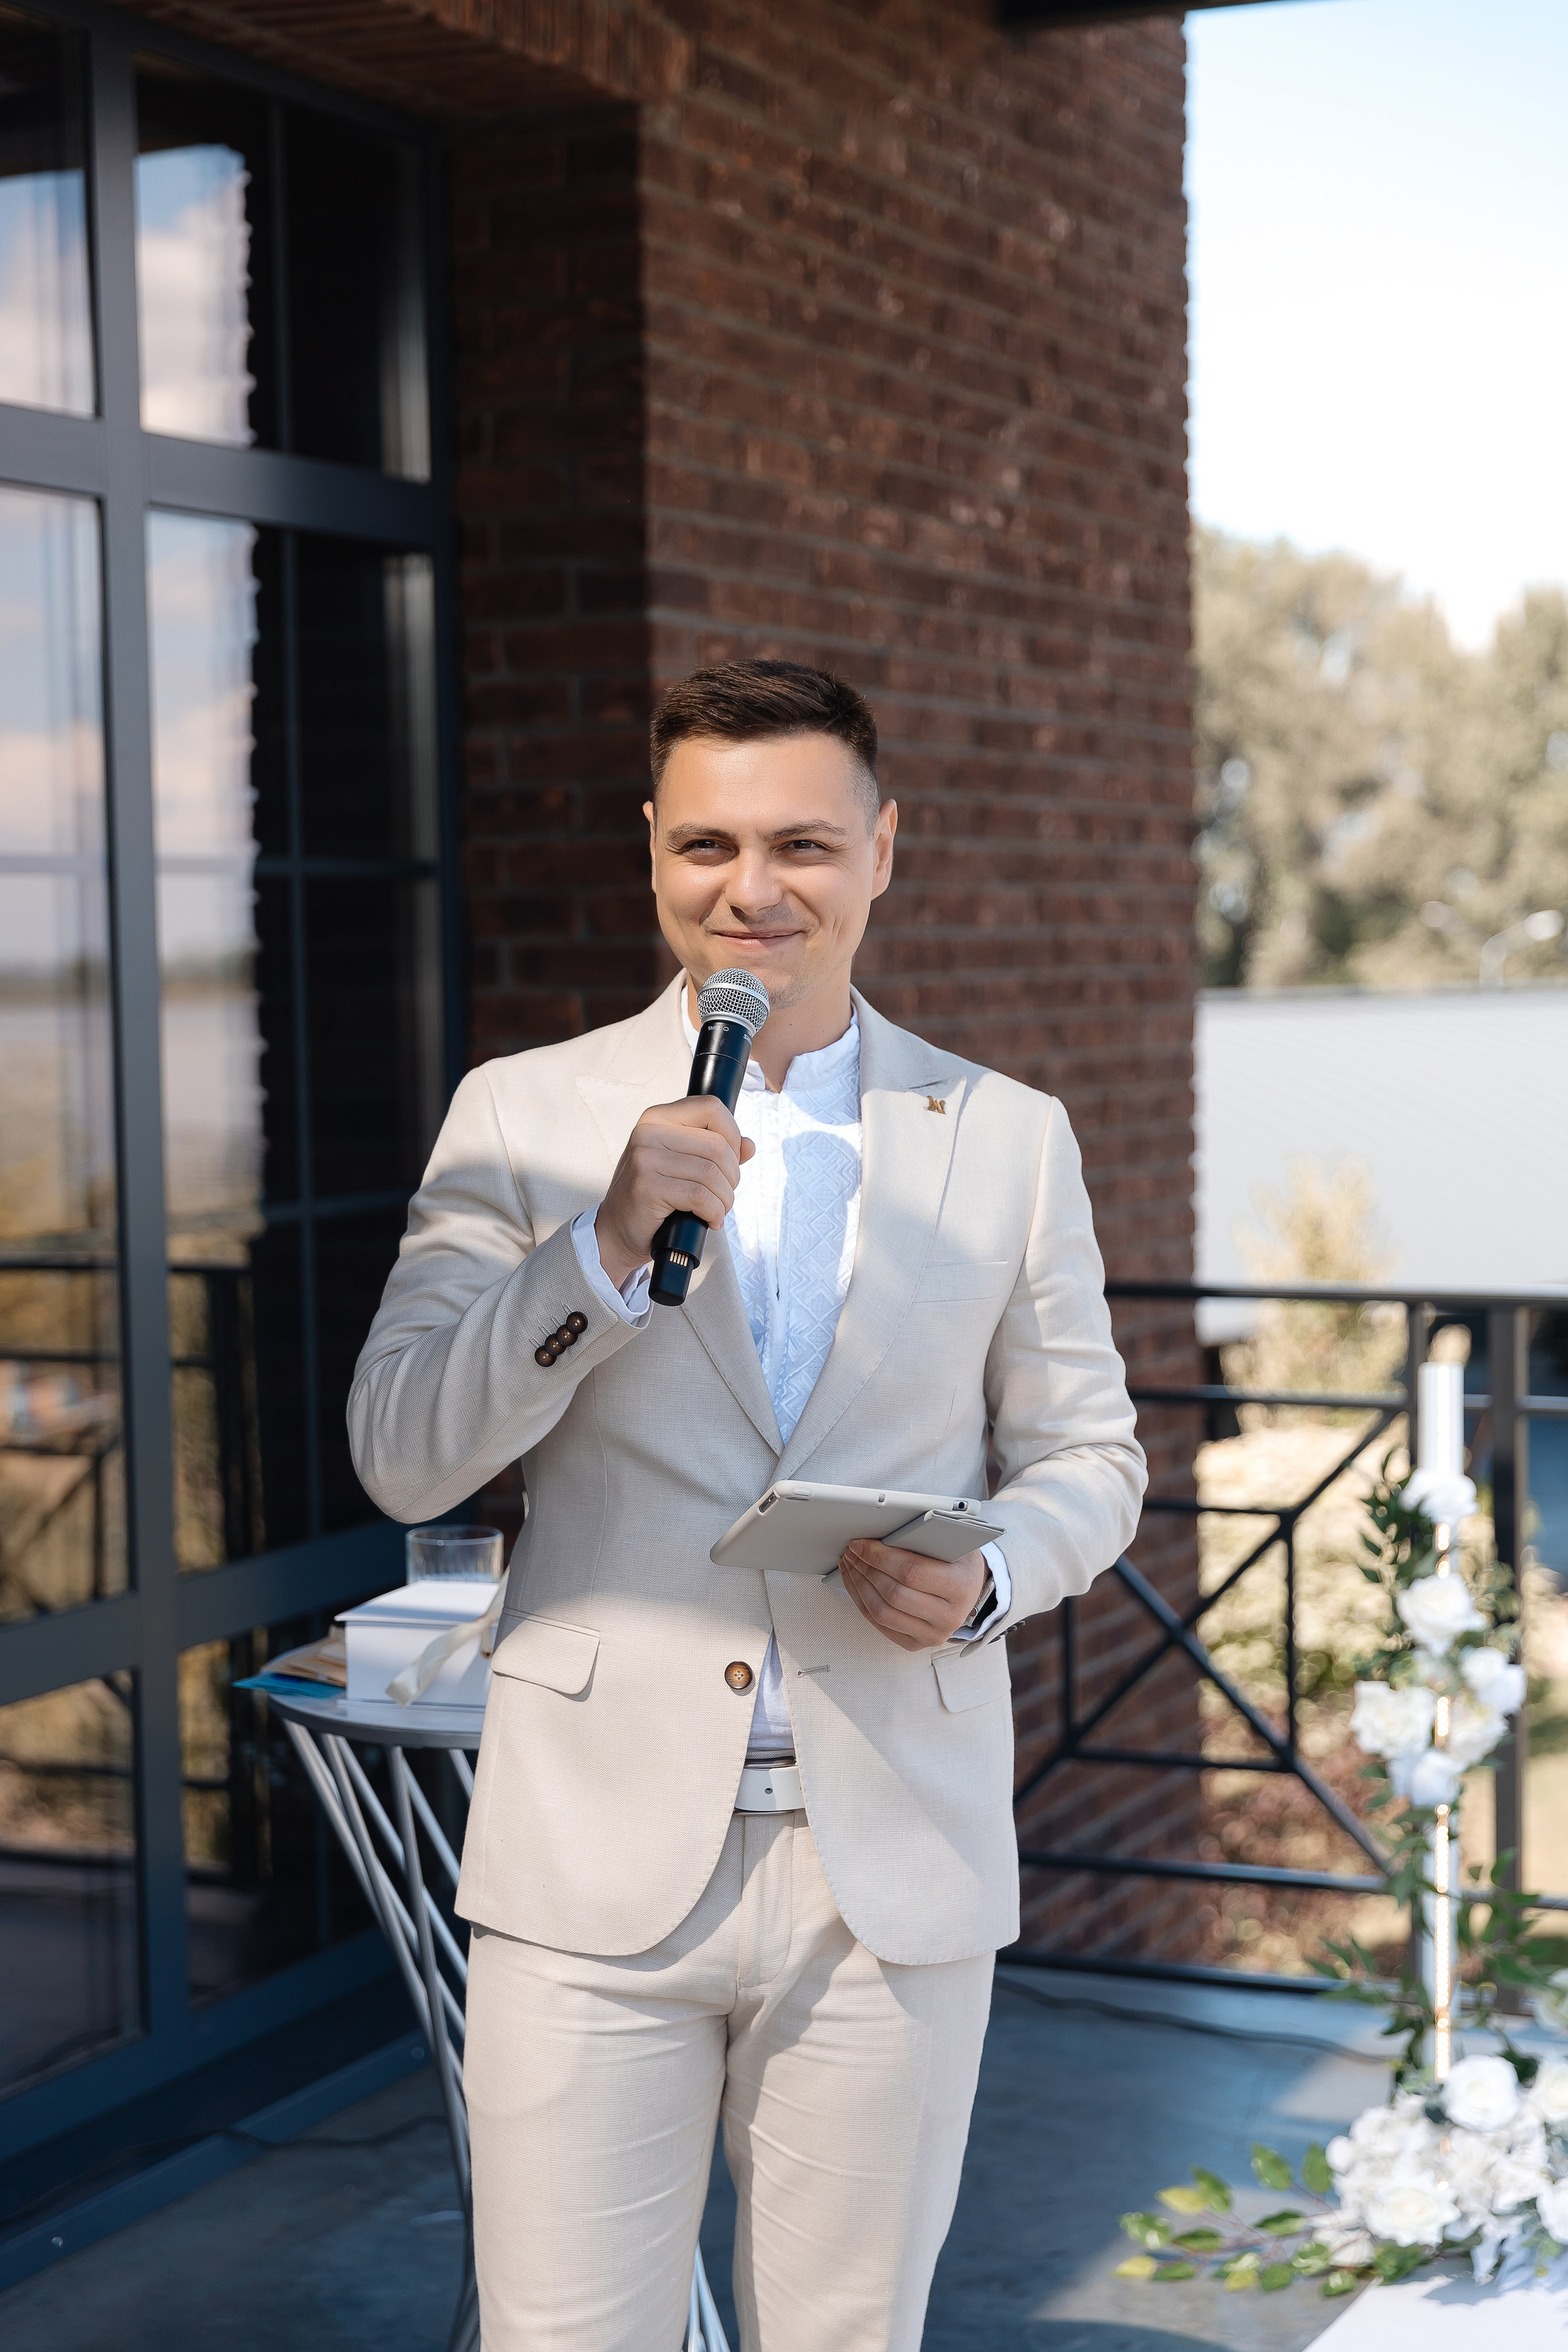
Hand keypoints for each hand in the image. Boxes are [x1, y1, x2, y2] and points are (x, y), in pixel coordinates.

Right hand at [595, 1097, 755, 1287]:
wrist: (617, 1231)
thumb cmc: (655, 1197)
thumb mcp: (684, 1165)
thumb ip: (717, 1151)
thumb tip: (749, 1146)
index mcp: (657, 1117)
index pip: (711, 1107)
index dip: (732, 1135)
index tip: (730, 1162)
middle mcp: (648, 1132)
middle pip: (717, 1146)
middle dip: (732, 1177)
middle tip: (723, 1196)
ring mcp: (644, 1158)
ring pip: (712, 1173)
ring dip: (725, 1199)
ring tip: (716, 1211)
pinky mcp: (646, 1187)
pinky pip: (700, 1196)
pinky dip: (714, 1213)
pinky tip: (709, 1221)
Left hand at [838, 1540, 987, 1652]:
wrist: (969, 1589)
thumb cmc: (958, 1561)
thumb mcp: (952, 1543)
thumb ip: (925, 1538)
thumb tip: (882, 1532)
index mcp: (961, 1587)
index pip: (912, 1572)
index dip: (880, 1557)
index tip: (862, 1543)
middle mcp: (949, 1617)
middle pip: (893, 1594)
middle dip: (866, 1569)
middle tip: (853, 1551)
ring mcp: (932, 1634)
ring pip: (882, 1612)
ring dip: (858, 1585)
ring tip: (851, 1565)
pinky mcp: (915, 1643)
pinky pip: (879, 1624)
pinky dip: (861, 1601)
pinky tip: (855, 1582)